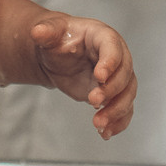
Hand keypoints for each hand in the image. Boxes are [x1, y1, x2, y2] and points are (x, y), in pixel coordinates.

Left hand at [30, 14, 135, 138]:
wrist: (59, 56)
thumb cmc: (59, 39)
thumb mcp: (51, 32)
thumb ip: (46, 32)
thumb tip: (37, 32)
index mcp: (104, 37)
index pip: (113, 48)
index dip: (109, 63)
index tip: (99, 77)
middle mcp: (117, 56)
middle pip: (125, 74)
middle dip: (111, 91)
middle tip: (92, 101)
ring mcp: (117, 77)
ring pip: (128, 94)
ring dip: (116, 111)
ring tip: (99, 124)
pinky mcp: (114, 95)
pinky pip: (124, 110)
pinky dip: (118, 123)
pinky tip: (106, 133)